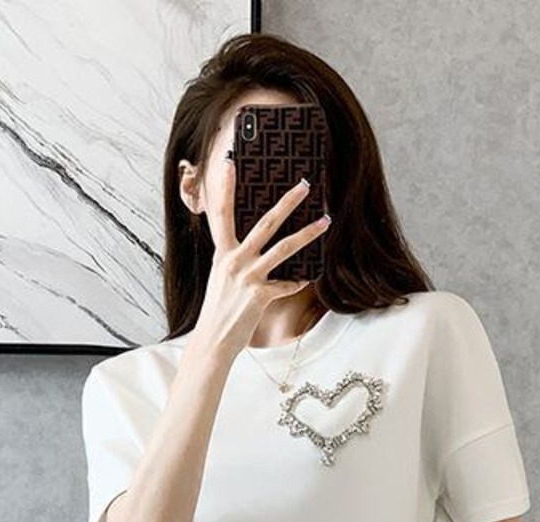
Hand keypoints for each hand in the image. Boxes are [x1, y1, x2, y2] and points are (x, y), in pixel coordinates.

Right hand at [191, 154, 332, 358]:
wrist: (212, 342)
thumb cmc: (218, 311)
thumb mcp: (221, 279)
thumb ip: (234, 260)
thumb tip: (253, 247)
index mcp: (221, 254)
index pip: (221, 214)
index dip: (225, 187)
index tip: (231, 162)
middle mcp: (233, 261)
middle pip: (265, 223)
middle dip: (287, 202)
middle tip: (304, 185)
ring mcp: (247, 277)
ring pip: (284, 248)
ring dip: (308, 233)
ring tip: (326, 220)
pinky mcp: (259, 295)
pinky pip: (287, 284)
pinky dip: (297, 281)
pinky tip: (306, 278)